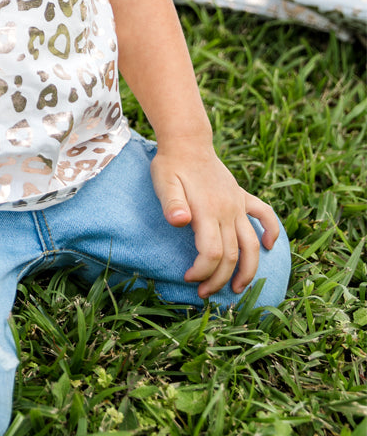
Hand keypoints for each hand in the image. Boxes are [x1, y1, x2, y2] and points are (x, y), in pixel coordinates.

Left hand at [150, 143, 281, 298]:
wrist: (187, 142)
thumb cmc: (170, 164)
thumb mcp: (163, 181)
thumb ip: (172, 203)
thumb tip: (179, 221)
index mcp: (208, 211)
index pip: (212, 253)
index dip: (203, 271)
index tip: (188, 278)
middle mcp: (228, 210)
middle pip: (231, 255)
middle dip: (220, 279)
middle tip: (205, 293)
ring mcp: (238, 204)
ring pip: (251, 244)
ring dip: (248, 270)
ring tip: (238, 289)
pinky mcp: (242, 197)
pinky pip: (265, 215)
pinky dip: (271, 231)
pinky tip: (269, 246)